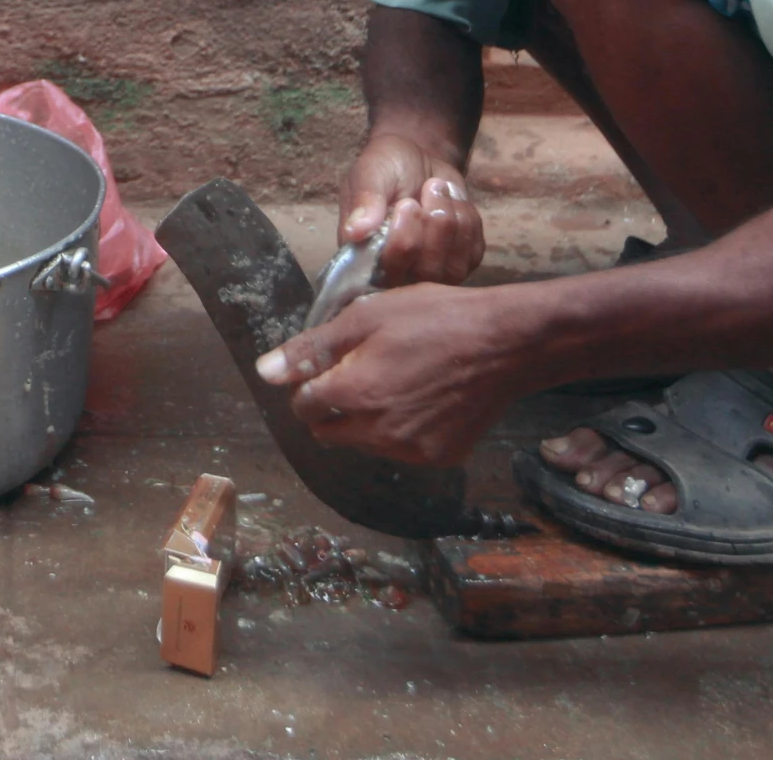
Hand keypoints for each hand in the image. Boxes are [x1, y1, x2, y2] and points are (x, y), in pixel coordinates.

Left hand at [253, 283, 518, 465]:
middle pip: (328, 431)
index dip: (309, 382)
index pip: (303, 405)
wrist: (507, 344)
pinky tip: (422, 397)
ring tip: (396, 379)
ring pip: (363, 442)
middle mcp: (377, 432)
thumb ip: (312, 349)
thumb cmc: (437, 318)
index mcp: (353, 395)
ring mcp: (409, 450)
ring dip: (365, 419)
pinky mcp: (439, 457)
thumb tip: (265, 372)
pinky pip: (401, 448)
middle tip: (358, 371)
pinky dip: (400, 429)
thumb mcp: (368, 317)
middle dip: (331, 406)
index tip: (329, 364)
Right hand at [339, 132, 484, 286]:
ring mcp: (430, 273)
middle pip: (426, 272)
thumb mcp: (371, 173)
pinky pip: (472, 252)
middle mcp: (395, 274)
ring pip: (453, 267)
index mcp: (364, 257)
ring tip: (438, 190)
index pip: (388, 271)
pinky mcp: (460, 263)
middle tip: (430, 186)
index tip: (408, 203)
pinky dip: (467, 219)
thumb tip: (355, 232)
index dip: (404, 240)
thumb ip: (364, 201)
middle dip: (434, 224)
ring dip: (453, 218)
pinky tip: (452, 202)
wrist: (419, 157)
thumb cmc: (388, 165)